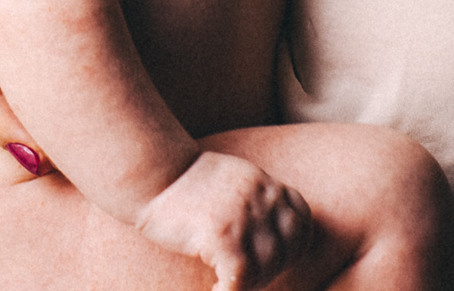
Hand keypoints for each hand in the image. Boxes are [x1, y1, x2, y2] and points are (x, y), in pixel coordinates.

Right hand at [134, 151, 312, 290]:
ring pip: (267, 269)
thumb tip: (275, 231)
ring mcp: (245, 219)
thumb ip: (259, 199)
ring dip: (249, 283)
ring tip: (227, 282)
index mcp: (266, 184)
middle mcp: (262, 199)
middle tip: (242, 274)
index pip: (301, 224)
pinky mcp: (222, 237)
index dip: (290, 246)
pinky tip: (215, 289)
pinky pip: (241, 280)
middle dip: (270, 269)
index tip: (269, 258)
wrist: (152, 174)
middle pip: (288, 250)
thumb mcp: (235, 178)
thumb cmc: (185, 182)